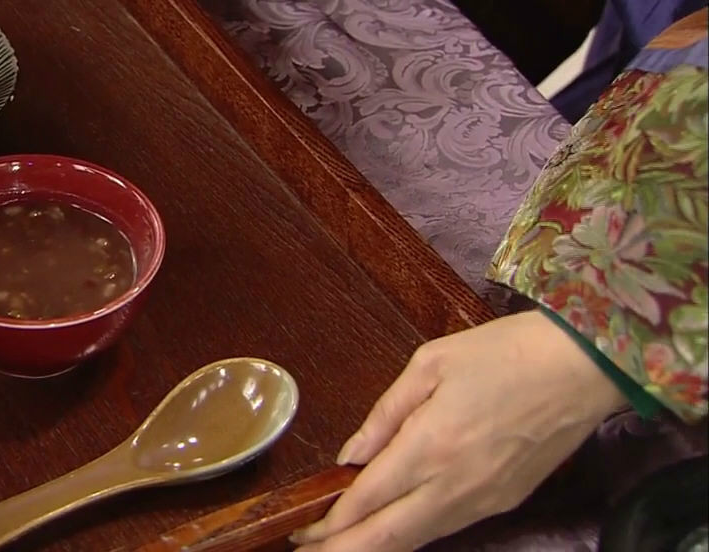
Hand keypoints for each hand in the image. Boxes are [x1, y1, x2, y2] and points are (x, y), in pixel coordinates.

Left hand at [292, 311, 626, 551]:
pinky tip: (392, 526)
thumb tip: (351, 453)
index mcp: (430, 445)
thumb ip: (385, 414)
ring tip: (342, 543)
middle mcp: (455, 483)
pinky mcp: (505, 502)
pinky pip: (448, 527)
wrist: (583, 365)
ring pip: (419, 539)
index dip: (330, 521)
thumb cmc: (505, 353)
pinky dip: (413, 534)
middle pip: (388, 537)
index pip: (367, 499)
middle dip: (343, 549)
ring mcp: (483, 499)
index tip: (301, 528)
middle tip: (309, 550)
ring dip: (376, 545)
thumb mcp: (430, 364)